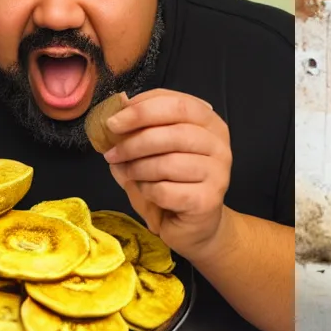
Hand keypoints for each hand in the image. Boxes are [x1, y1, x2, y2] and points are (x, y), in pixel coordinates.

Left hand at [101, 88, 232, 255]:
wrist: (194, 225)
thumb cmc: (172, 183)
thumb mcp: (153, 150)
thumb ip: (139, 128)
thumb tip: (117, 108)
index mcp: (209, 123)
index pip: (178, 104)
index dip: (142, 110)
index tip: (113, 122)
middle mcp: (219, 145)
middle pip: (174, 132)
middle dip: (134, 141)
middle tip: (111, 152)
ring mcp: (218, 173)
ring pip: (168, 162)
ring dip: (137, 168)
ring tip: (126, 172)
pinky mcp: (208, 200)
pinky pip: (166, 190)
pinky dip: (147, 190)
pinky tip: (146, 191)